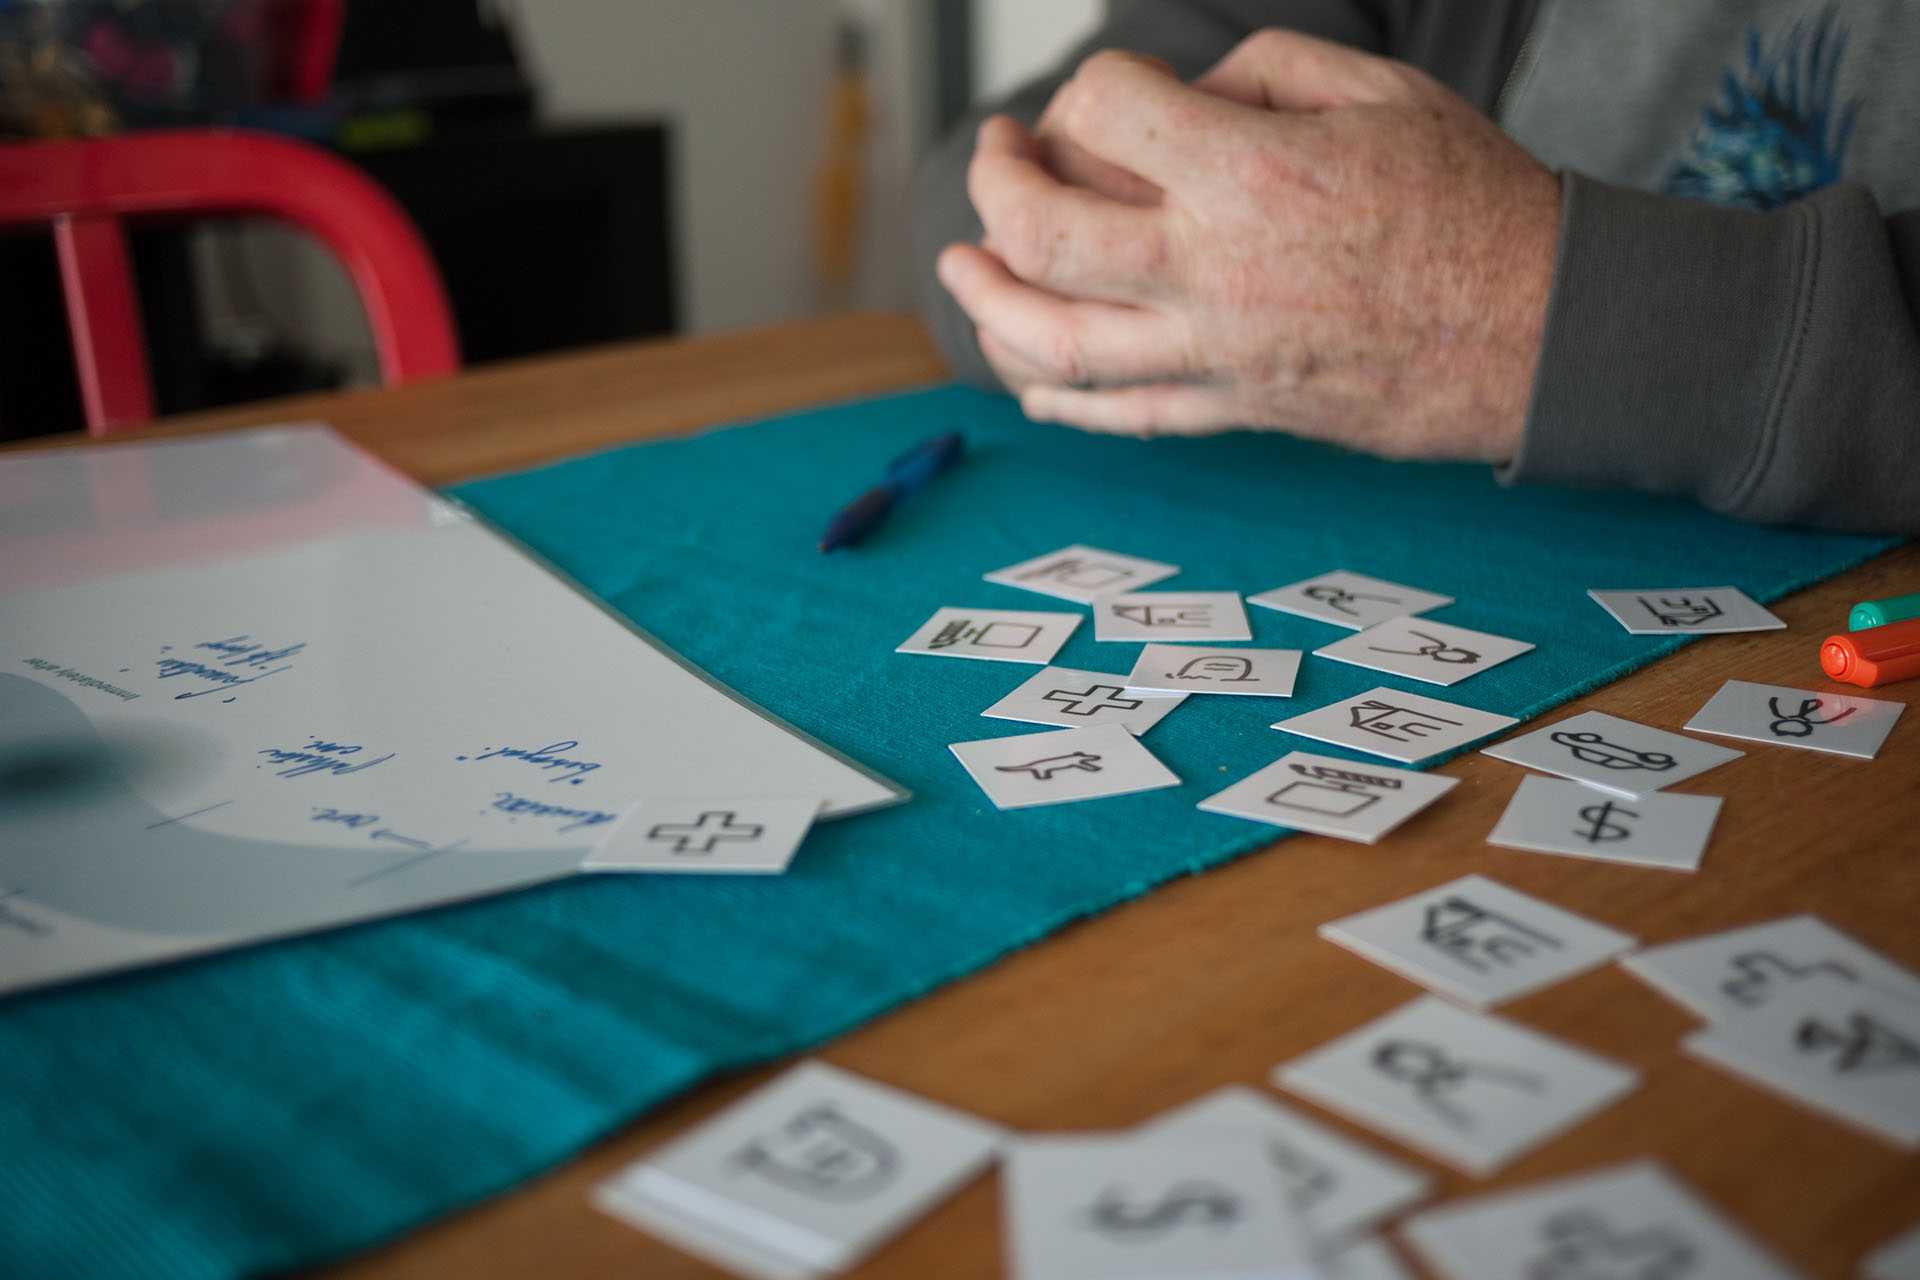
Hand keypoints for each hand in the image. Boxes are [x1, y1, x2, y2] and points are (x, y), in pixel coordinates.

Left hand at [935, 30, 1562, 462]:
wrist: (1542, 332)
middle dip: (996, 187)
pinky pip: (1117, 415)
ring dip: (987, 300)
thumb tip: (1178, 93)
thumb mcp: (1379, 91)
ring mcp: (1216, 355)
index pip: (1103, 111)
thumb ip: (1260, 72)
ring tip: (962, 265)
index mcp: (1252, 176)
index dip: (1089, 88)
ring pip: (1053, 340)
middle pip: (1042, 234)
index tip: (1108, 98)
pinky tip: (1022, 370)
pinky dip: (1055, 394)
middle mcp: (1214, 273)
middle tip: (999, 160)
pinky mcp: (1233, 410)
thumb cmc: (1474, 206)